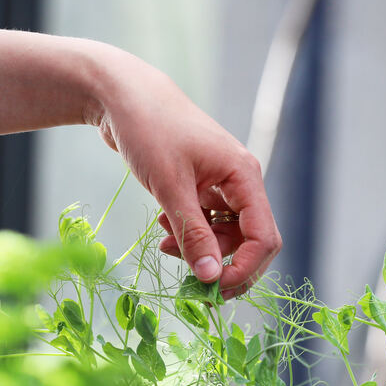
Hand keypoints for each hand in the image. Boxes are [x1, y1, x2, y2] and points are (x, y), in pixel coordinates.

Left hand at [0, 26, 280, 296]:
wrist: (121, 95)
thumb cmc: (149, 131)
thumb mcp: (170, 188)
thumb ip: (193, 234)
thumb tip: (210, 277)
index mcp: (244, 176)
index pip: (264, 238)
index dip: (245, 270)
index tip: (215, 290)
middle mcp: (239, 181)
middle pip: (248, 242)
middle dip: (220, 262)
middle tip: (190, 281)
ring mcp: (220, 184)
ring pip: (223, 235)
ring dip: (198, 248)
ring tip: (164, 241)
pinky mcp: (200, 186)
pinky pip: (205, 222)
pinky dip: (187, 233)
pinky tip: (163, 227)